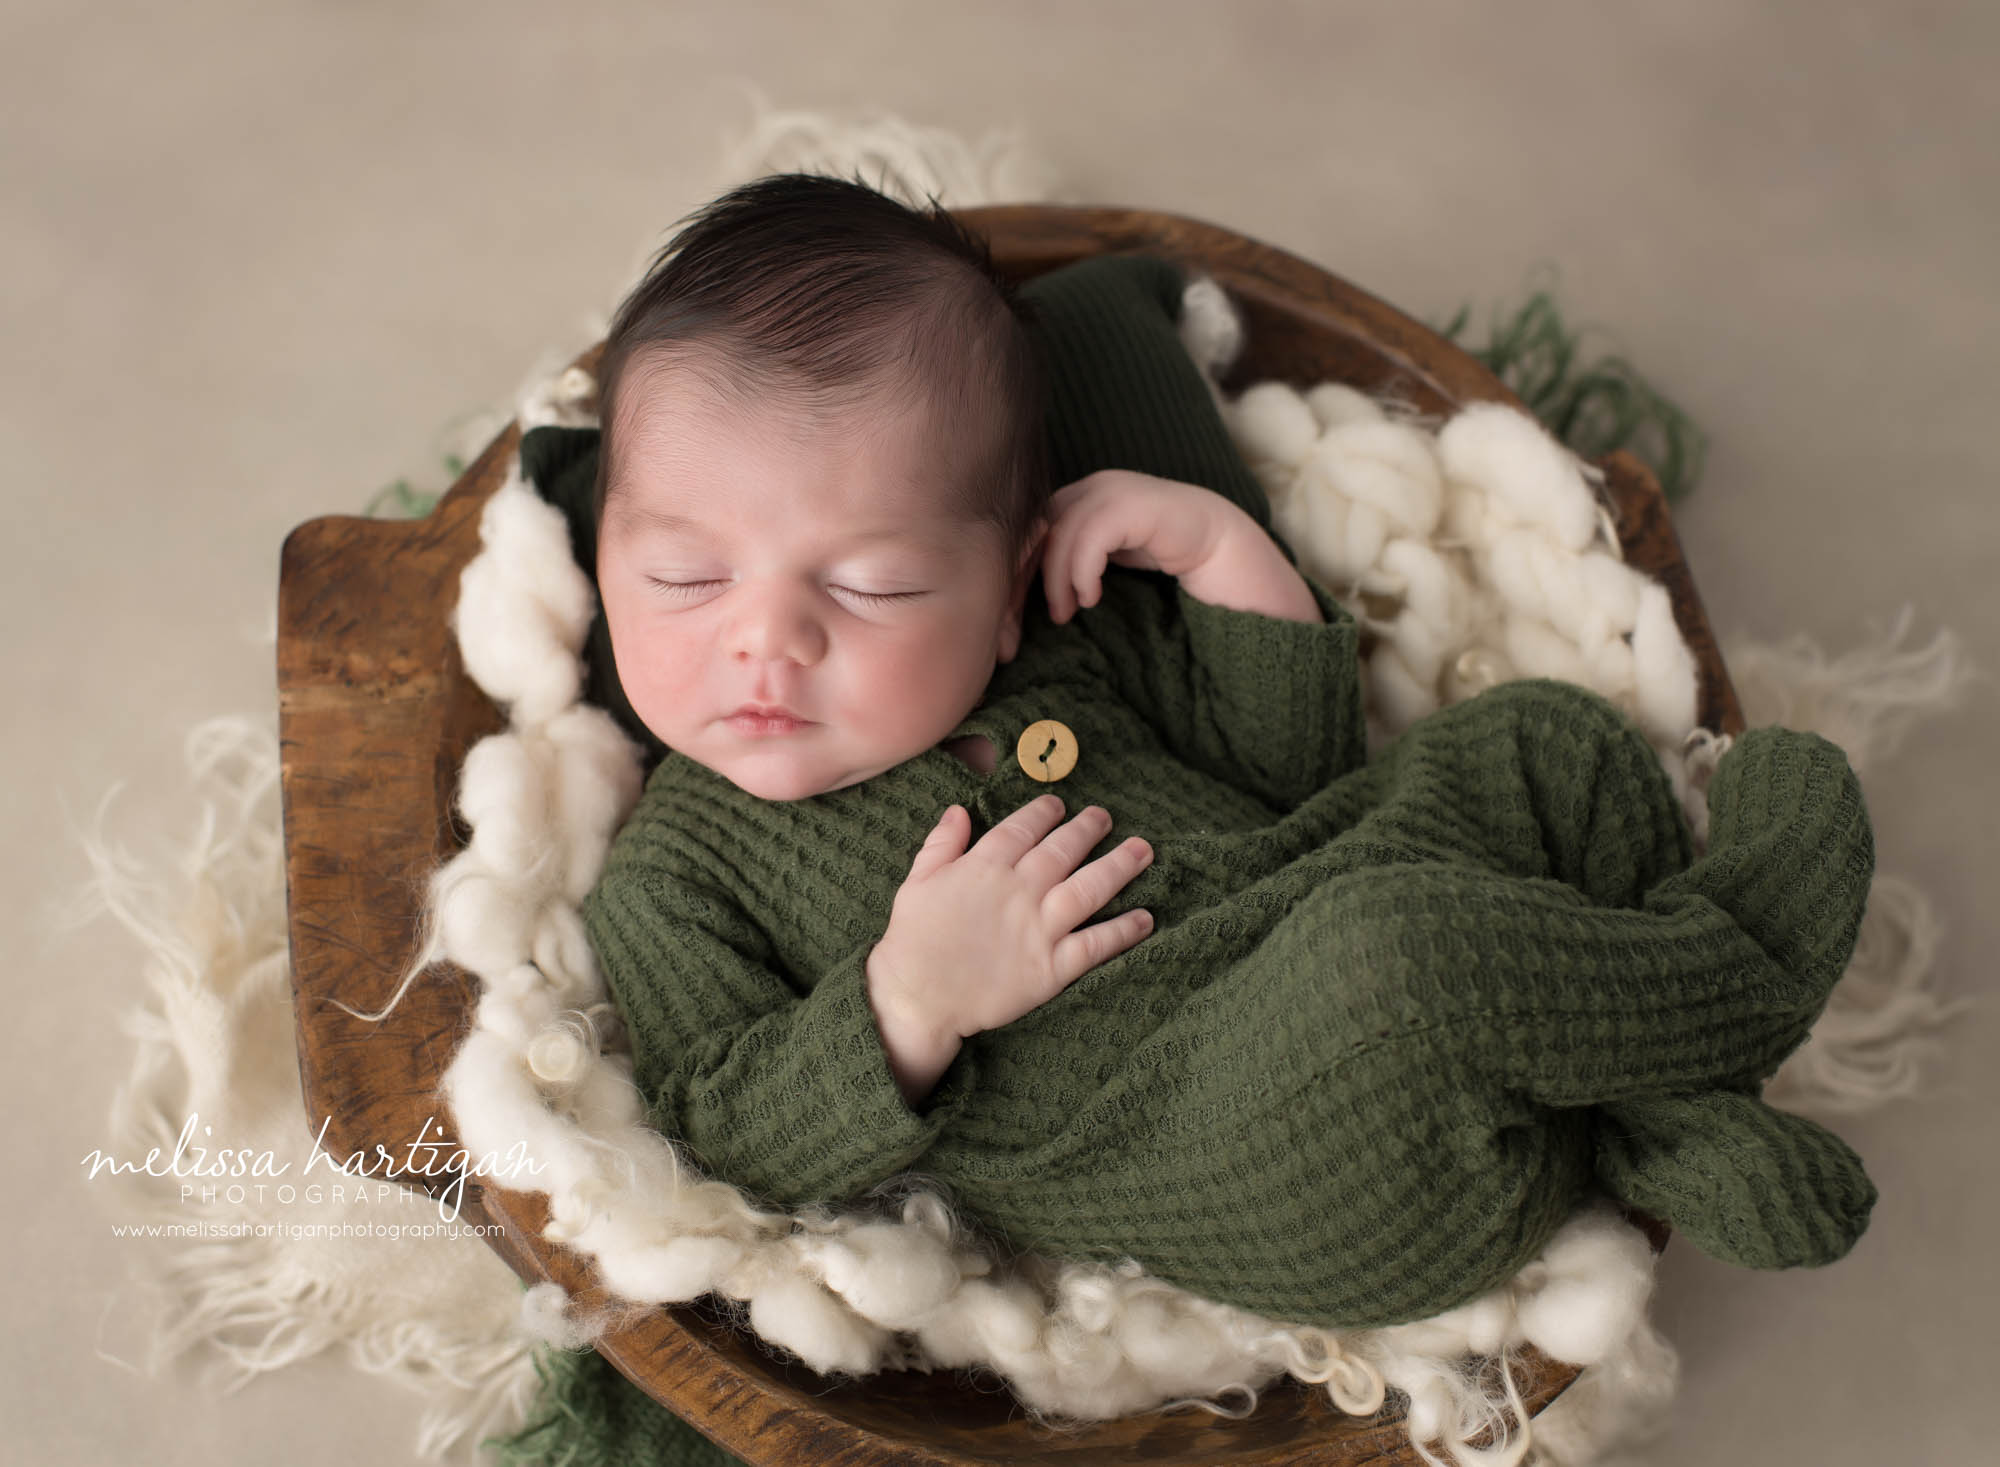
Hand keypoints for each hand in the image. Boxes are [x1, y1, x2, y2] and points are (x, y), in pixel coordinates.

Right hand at [867, 794, 1154, 1050]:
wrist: (918, 998)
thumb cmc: (912, 940)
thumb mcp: (917, 882)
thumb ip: (941, 844)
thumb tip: (959, 810)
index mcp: (986, 866)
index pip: (1025, 827)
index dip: (1046, 811)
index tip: (1060, 804)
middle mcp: (1020, 891)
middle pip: (1064, 850)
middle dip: (1088, 828)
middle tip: (1105, 817)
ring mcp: (1040, 928)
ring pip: (1090, 888)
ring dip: (1120, 866)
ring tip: (1143, 850)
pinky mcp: (1052, 967)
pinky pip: (1096, 944)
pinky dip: (1124, 931)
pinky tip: (1146, 919)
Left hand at [1039, 469, 1237, 623]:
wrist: (1221, 546)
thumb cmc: (1163, 553)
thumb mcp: (1108, 555)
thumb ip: (1074, 558)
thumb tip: (1027, 588)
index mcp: (1082, 495)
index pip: (1032, 526)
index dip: (1021, 567)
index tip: (1018, 609)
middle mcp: (1093, 486)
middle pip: (1039, 528)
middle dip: (1029, 576)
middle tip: (1043, 616)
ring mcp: (1114, 491)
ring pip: (1062, 534)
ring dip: (1058, 580)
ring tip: (1067, 611)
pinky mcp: (1134, 506)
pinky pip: (1091, 538)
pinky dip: (1083, 572)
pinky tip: (1092, 597)